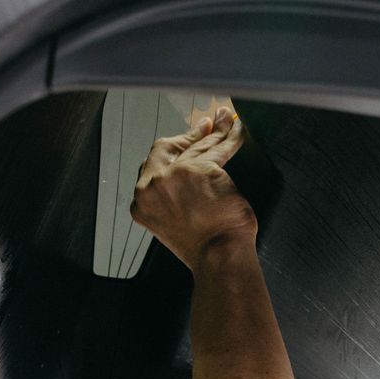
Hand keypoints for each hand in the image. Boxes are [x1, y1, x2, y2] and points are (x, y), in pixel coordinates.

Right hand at [129, 105, 254, 269]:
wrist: (218, 257)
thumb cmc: (203, 247)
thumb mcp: (173, 223)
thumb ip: (171, 197)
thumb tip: (187, 171)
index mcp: (141, 203)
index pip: (152, 165)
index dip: (172, 151)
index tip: (187, 141)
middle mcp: (152, 186)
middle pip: (168, 147)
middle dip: (189, 134)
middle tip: (207, 126)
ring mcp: (175, 176)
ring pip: (198, 146)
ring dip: (216, 131)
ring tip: (228, 121)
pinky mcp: (200, 169)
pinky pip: (219, 148)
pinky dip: (231, 138)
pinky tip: (238, 131)